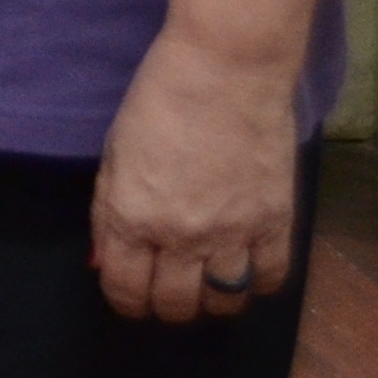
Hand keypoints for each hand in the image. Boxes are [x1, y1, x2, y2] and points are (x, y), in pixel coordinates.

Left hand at [94, 29, 300, 320]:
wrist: (226, 70)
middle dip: (166, 306)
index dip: (126, 301)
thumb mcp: (114, 154)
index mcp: (131, 216)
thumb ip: (107, 212)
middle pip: (174, 304)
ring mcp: (231, 233)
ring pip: (223, 302)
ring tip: (208, 284)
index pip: (124, 288)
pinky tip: (247, 268)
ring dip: (212, 302)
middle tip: (169, 292)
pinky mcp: (276, 222)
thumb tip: (102, 260)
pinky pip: (270, 279)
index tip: (131, 296)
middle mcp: (179, 235)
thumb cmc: (159, 101)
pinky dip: (258, 283)